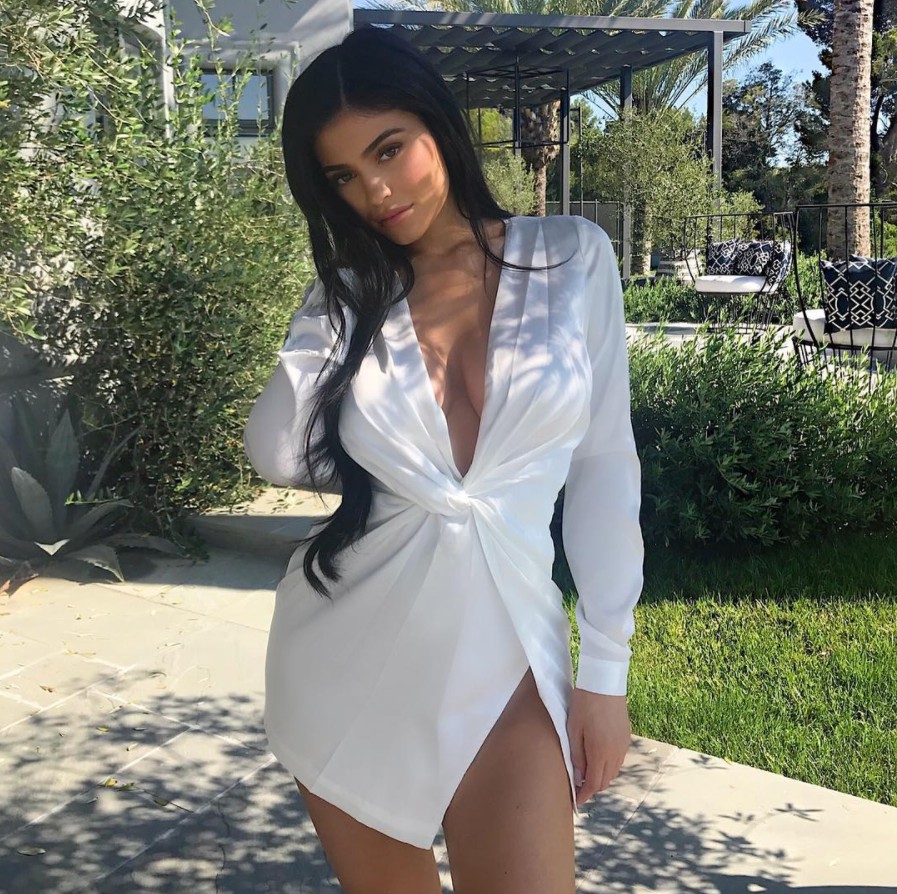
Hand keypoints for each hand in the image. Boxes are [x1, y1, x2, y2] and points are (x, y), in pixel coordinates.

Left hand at [567, 688, 631, 806]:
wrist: (604, 681)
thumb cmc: (584, 703)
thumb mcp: (573, 729)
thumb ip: (576, 755)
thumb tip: (579, 777)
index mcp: (601, 752)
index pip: (594, 784)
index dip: (584, 795)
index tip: (576, 801)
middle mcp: (616, 752)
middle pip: (606, 780)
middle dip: (592, 788)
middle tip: (578, 787)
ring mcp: (623, 745)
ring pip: (614, 771)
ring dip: (601, 776)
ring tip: (586, 774)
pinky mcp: (626, 737)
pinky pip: (618, 760)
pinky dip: (608, 766)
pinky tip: (598, 759)